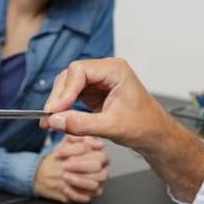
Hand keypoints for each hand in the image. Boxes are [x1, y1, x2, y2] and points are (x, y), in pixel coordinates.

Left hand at [33, 135, 109, 203]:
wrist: (52, 172)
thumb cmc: (63, 157)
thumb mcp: (67, 142)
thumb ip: (75, 137)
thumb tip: (81, 136)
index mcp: (100, 155)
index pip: (96, 152)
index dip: (77, 152)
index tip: (61, 153)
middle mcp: (102, 169)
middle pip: (97, 168)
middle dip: (79, 167)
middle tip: (64, 166)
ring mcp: (98, 183)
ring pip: (94, 184)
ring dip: (78, 180)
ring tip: (65, 177)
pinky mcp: (91, 195)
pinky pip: (86, 197)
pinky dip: (75, 193)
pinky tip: (66, 188)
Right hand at [40, 58, 203, 200]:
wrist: (153, 134)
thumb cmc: (143, 125)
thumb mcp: (111, 127)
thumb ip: (81, 124)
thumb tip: (55, 121)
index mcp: (115, 70)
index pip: (80, 71)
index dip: (65, 90)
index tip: (55, 110)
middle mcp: (105, 71)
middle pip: (70, 76)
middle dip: (59, 97)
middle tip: (49, 118)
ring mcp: (98, 80)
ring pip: (68, 84)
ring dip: (58, 102)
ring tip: (50, 121)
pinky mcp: (93, 91)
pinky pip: (71, 94)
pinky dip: (63, 106)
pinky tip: (58, 118)